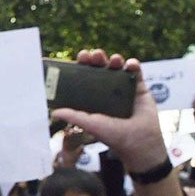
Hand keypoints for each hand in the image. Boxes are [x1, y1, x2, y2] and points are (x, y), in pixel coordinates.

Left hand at [51, 49, 166, 173]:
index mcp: (94, 97)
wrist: (139, 141)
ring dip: (115, 60)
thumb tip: (53, 112)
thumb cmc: (113, 135)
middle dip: (97, 59)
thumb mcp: (90, 123)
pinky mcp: (140, 88)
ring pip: (118, 68)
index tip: (80, 58)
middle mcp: (108, 91)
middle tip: (94, 54)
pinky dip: (133, 65)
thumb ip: (73, 116)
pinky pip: (137, 72)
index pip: (86, 77)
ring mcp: (124, 89)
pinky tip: (129, 64)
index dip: (82, 66)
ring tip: (114, 59)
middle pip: (101, 69)